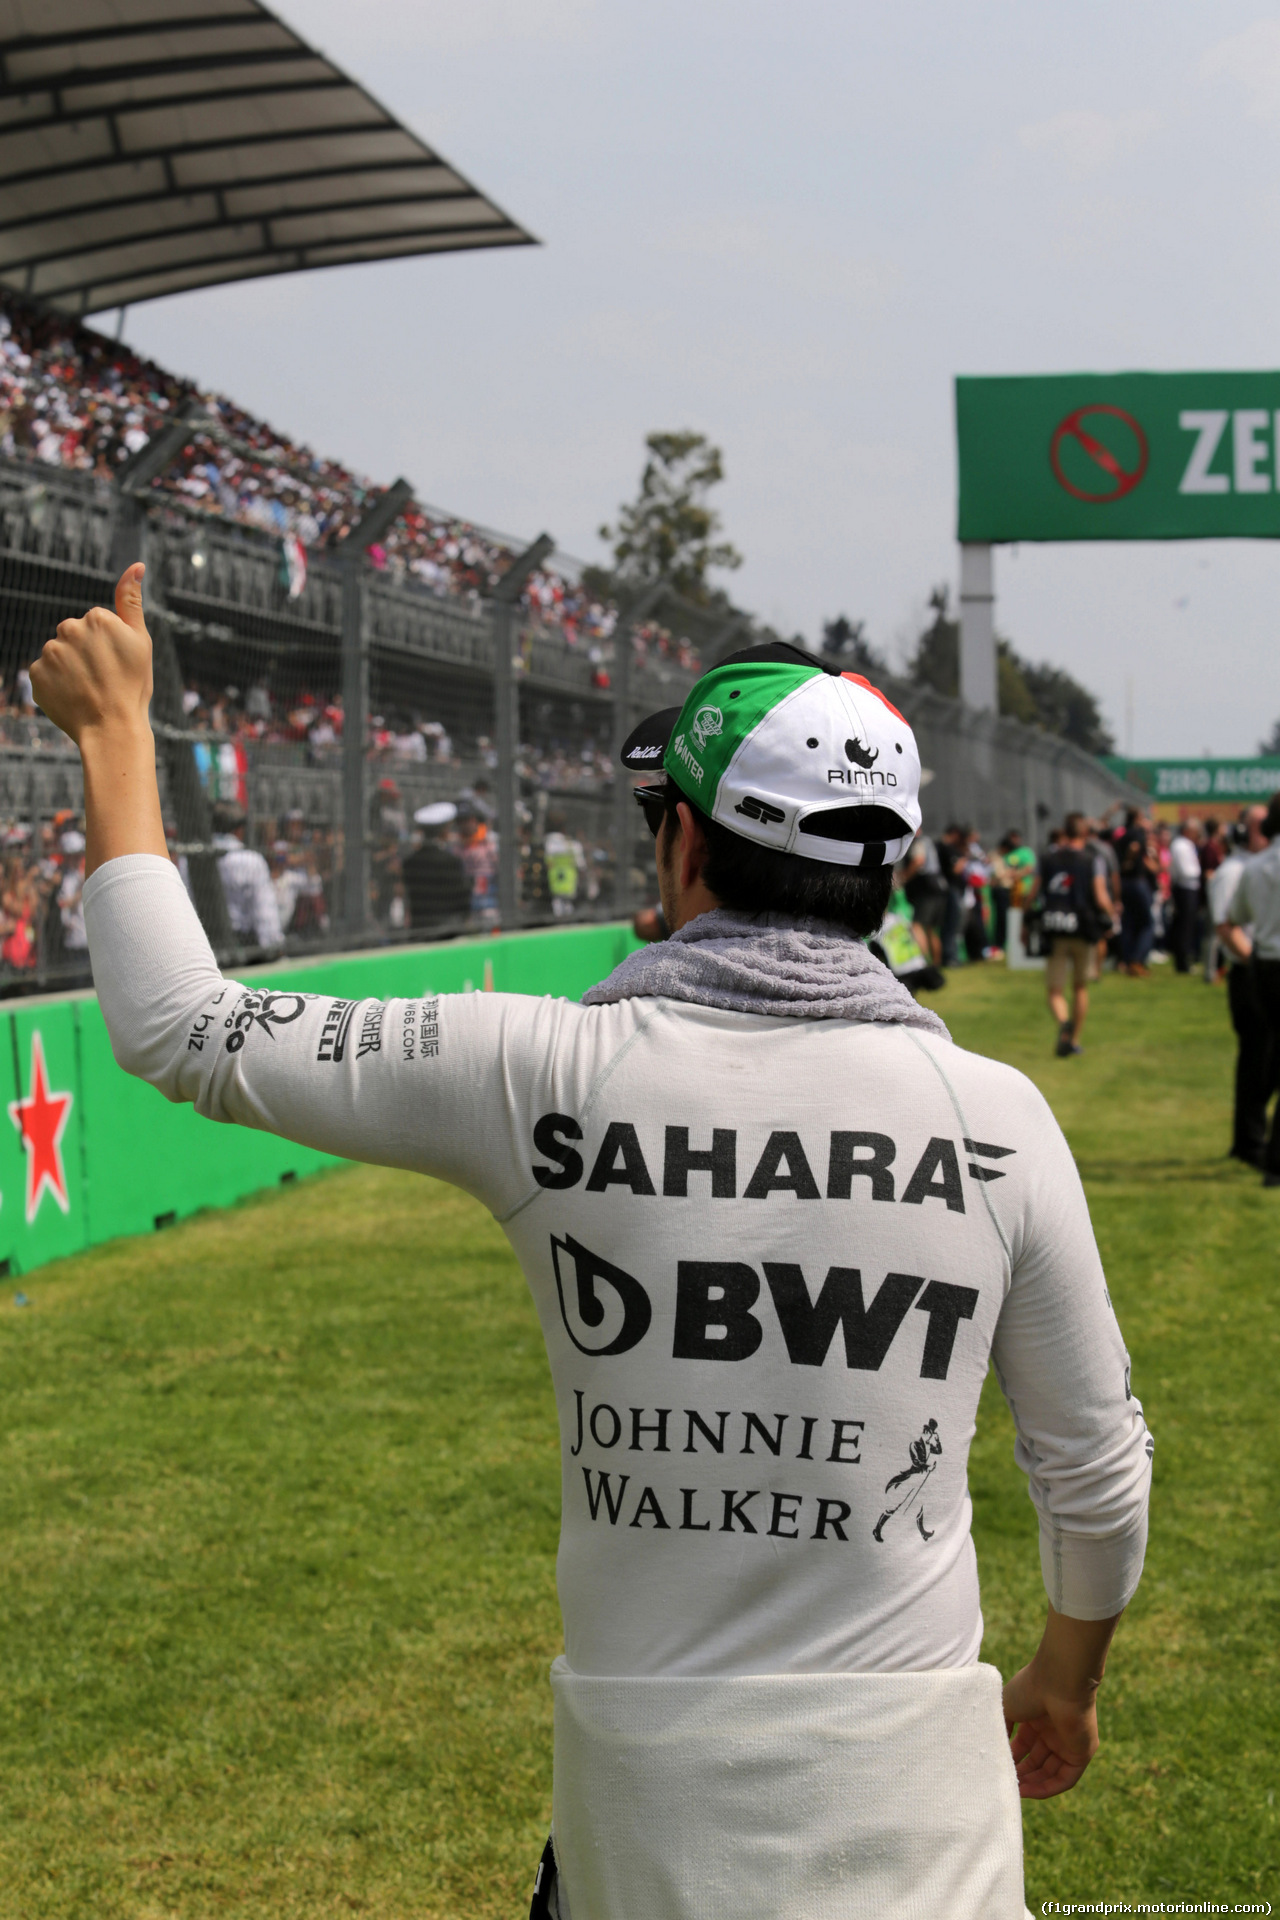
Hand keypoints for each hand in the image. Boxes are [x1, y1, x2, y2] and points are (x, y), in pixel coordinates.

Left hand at [30, 563, 151, 745]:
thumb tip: (137, 566)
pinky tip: (72, 697)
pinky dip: (56, 685)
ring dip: (70, 670)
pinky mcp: (35, 673)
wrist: (112, 729)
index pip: (97, 625)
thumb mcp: (140, 641)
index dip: (109, 646)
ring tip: (88, 690)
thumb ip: (132, 601)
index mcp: (96, 617)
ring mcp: (50, 652)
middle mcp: (68, 628)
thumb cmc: (132, 686)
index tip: (117, 664)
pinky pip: (45, 675)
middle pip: (75, 637)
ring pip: (59, 655)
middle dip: (86, 654)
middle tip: (103, 679)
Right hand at [1003, 1658, 1098, 1798]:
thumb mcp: (1005, 1706)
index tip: (996, 1770)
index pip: (1024, 1746)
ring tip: (1014, 1792)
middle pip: (1037, 1761)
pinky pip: (1065, 1778)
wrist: (1059, 1680)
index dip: (1011, 1759)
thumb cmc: (1029, 1688)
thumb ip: (999, 1729)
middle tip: (1005, 1785)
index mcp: (1037, 1718)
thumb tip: (992, 1749)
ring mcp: (1068, 1743)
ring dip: (1033, 1784)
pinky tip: (1029, 1792)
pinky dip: (1047, 1787)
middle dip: (1021, 1774)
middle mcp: (1053, 1731)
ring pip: (1050, 1772)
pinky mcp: (1082, 1754)